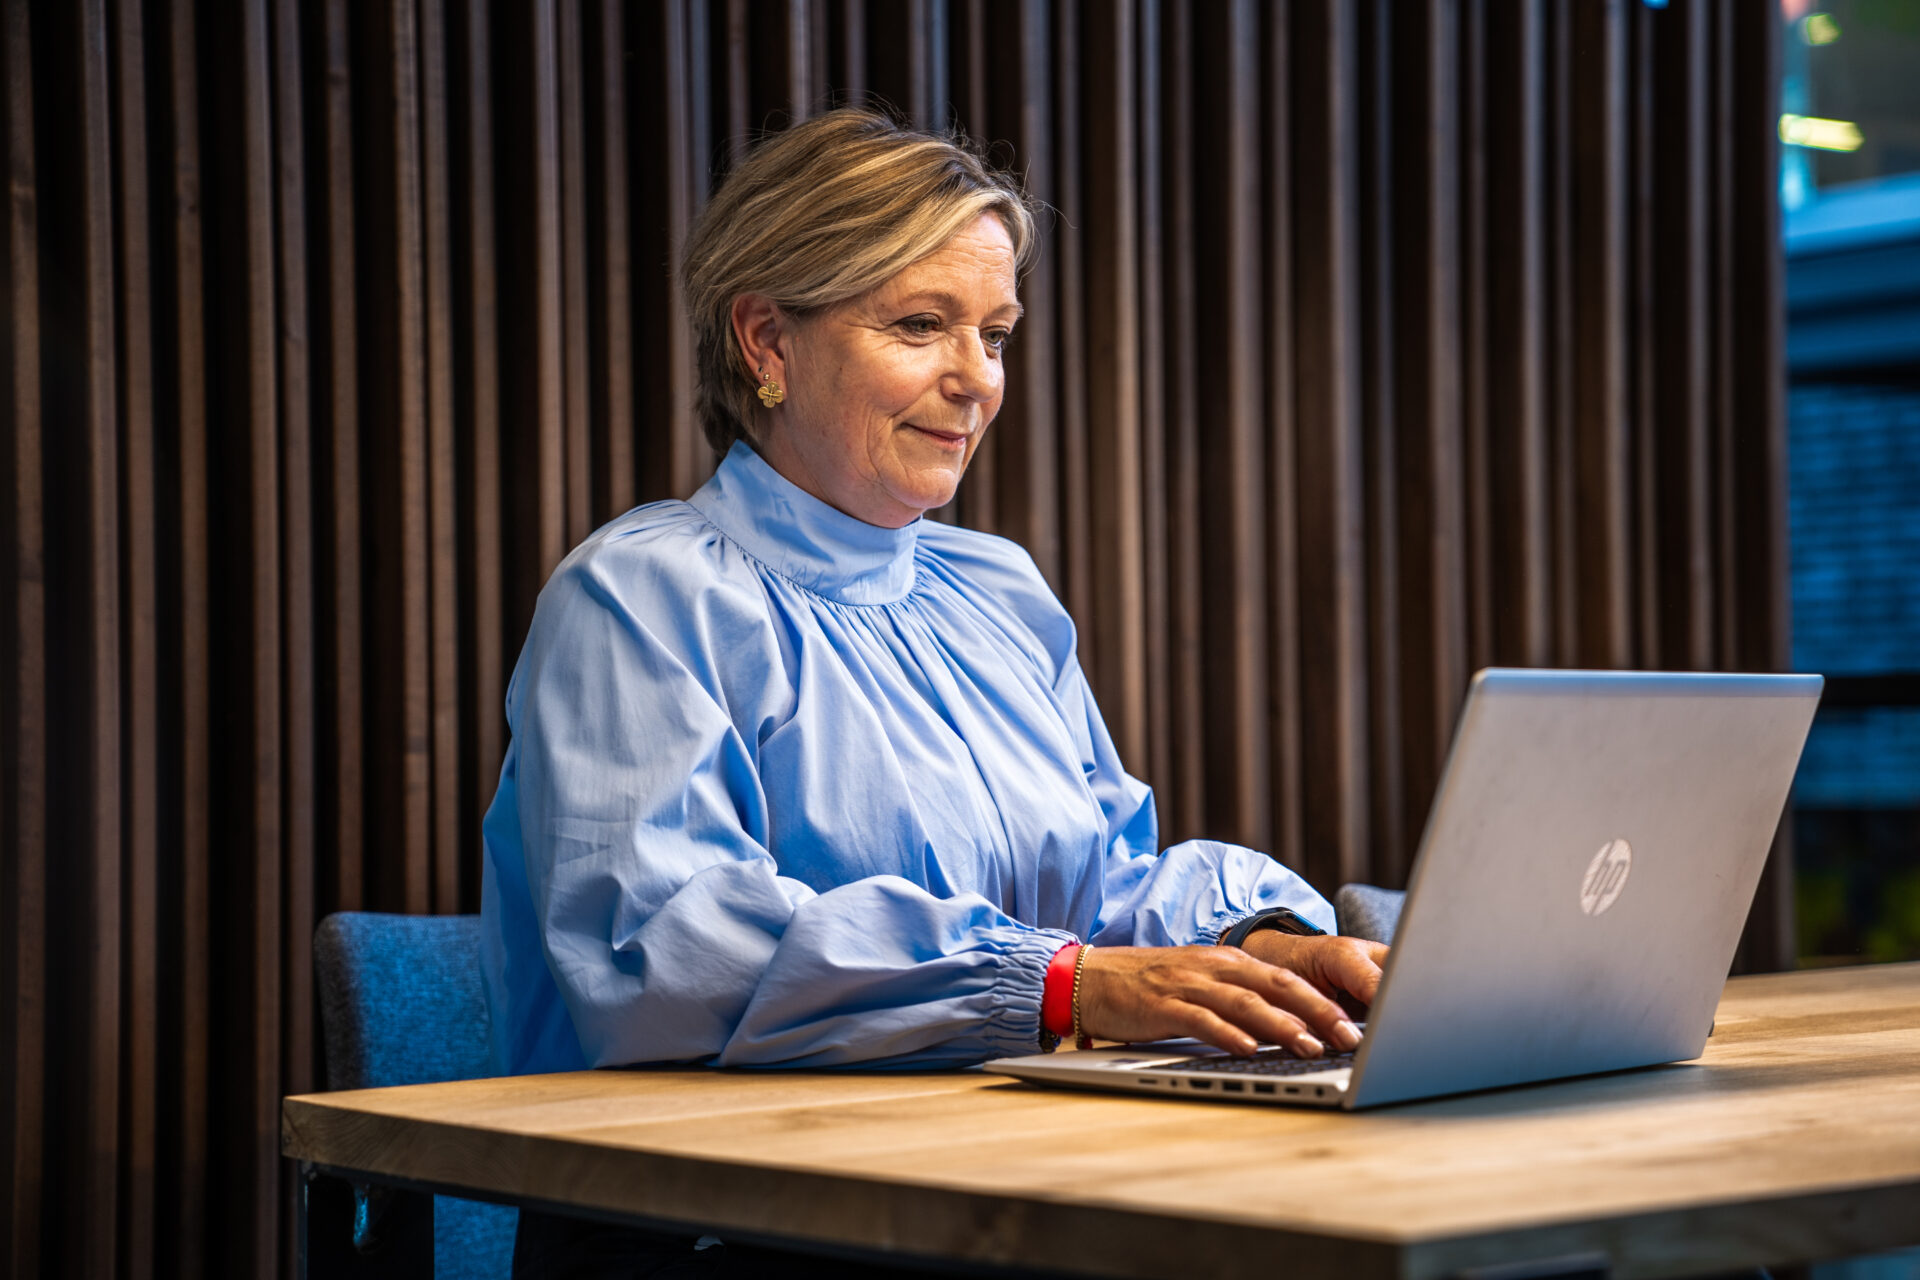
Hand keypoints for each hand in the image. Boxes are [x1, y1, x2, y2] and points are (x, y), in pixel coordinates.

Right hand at [1075, 942, 1379, 1057]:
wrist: (1091, 977)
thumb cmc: (1153, 987)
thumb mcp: (1204, 985)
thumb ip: (1243, 1001)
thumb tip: (1293, 1029)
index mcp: (1229, 962)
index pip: (1287, 979)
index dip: (1324, 1001)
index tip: (1357, 1025)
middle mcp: (1215, 968)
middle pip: (1276, 986)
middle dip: (1317, 1011)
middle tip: (1350, 1037)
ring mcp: (1189, 984)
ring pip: (1245, 1002)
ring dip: (1280, 1025)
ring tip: (1310, 1046)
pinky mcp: (1163, 1004)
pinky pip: (1201, 1019)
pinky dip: (1227, 1033)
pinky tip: (1247, 1049)